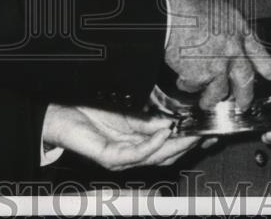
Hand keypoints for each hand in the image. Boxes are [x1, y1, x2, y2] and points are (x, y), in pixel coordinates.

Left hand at [41, 104, 199, 170]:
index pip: (169, 148)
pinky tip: (164, 134)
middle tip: (206, 136)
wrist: (62, 114)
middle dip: (188, 146)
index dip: (190, 142)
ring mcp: (122, 159)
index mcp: (138, 145)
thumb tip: (173, 122)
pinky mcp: (110, 157)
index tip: (208, 134)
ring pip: (155, 157)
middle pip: (167, 156)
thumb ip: (149, 120)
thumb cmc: (90, 112)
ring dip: (175, 145)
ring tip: (190, 134)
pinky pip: (136, 154)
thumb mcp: (127, 113)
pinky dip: (152, 144)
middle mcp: (132, 156)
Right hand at [162, 0, 270, 110]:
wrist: (172, 13)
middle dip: (245, 95)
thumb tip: (215, 31)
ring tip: (207, 103)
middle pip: (245, 79)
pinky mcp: (202, 76)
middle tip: (243, 103)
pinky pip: (195, 86)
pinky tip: (183, 82)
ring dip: (212, 98)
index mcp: (237, 27)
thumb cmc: (186, 4)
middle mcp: (233, 48)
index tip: (268, 74)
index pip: (257, 50)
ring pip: (220, 91)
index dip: (264, 64)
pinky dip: (188, 86)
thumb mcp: (213, 7)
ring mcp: (219, 65)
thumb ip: (219, 25)